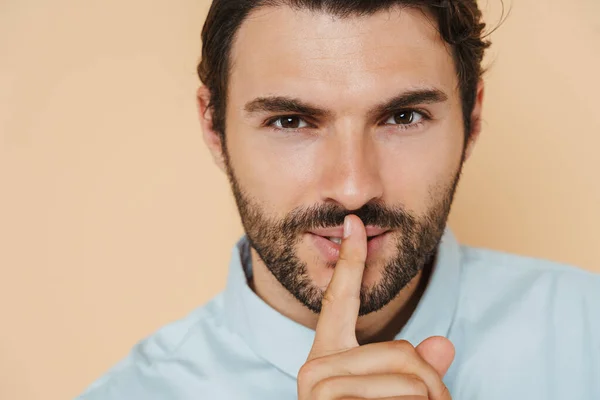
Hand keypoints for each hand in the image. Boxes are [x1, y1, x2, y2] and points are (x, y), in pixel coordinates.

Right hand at [297, 215, 454, 399]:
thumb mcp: (394, 392)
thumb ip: (419, 367)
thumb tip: (444, 344)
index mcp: (327, 356)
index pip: (340, 299)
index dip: (350, 261)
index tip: (353, 223)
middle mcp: (315, 367)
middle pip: (403, 351)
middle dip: (429, 383)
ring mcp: (318, 386)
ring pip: (410, 380)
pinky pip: (403, 398)